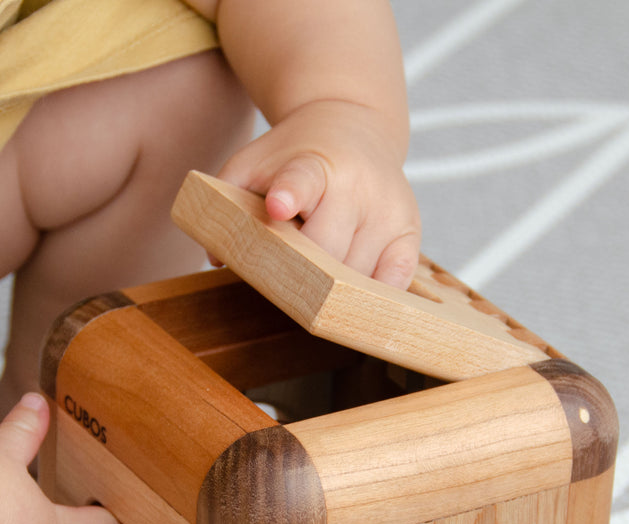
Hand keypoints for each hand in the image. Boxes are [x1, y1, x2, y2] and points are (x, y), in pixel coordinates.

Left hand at [217, 99, 420, 288]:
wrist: (354, 124)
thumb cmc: (296, 154)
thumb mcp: (254, 163)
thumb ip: (225, 201)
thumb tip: (218, 257)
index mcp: (315, 164)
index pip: (301, 181)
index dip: (289, 194)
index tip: (277, 205)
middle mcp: (358, 186)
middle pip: (327, 252)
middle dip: (302, 272)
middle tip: (285, 275)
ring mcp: (389, 210)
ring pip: (357, 275)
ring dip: (333, 287)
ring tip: (318, 271)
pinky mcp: (410, 230)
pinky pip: (395, 281)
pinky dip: (374, 295)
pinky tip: (355, 293)